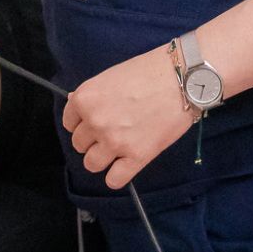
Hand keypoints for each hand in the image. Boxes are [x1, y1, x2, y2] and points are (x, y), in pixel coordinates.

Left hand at [62, 46, 200, 190]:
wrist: (183, 78)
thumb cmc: (150, 71)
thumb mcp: (111, 76)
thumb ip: (92, 96)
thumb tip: (76, 104)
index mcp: (85, 100)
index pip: (69, 123)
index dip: (83, 123)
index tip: (96, 121)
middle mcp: (95, 122)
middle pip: (79, 145)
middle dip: (93, 140)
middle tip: (113, 131)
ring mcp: (115, 142)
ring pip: (92, 164)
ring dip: (102, 159)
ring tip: (118, 149)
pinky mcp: (136, 157)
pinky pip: (114, 180)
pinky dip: (117, 176)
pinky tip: (126, 165)